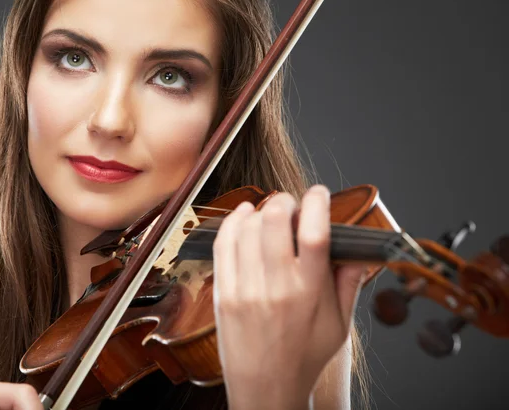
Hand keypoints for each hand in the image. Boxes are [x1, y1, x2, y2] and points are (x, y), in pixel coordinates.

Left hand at [212, 185, 366, 409]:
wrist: (265, 388)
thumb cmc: (304, 356)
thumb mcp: (339, 325)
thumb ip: (349, 283)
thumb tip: (359, 250)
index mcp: (310, 292)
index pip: (315, 233)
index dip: (317, 202)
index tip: (318, 194)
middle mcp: (277, 287)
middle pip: (275, 220)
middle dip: (285, 200)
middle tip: (291, 204)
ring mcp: (245, 289)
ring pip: (247, 227)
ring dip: (259, 209)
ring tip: (268, 212)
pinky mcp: (223, 292)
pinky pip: (223, 244)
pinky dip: (233, 222)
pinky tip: (243, 217)